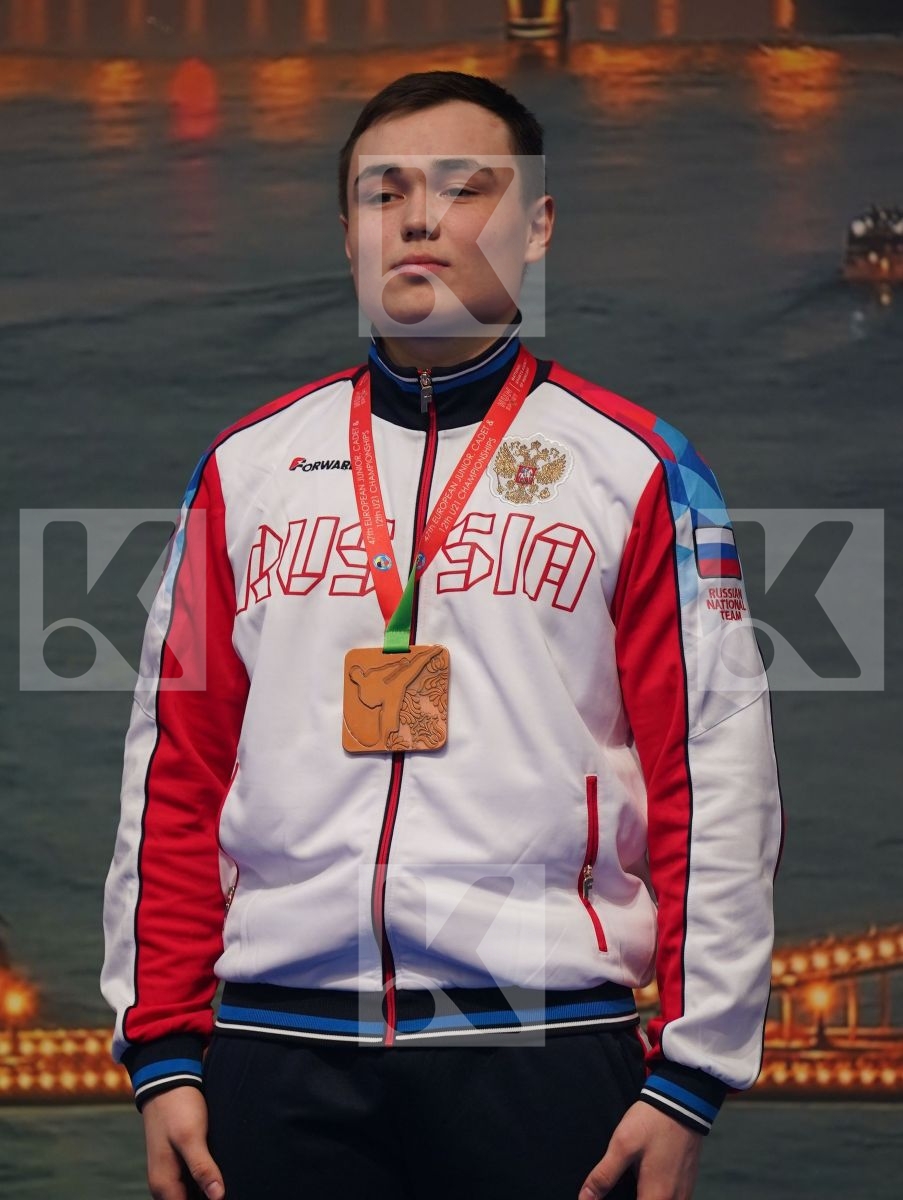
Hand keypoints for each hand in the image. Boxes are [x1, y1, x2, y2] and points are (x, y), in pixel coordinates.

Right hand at [142, 1086, 225, 1199]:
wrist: (168, 1080)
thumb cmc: (178, 1108)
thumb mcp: (191, 1137)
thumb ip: (202, 1168)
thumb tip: (218, 1197)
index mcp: (164, 1185)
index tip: (234, 1196)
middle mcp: (165, 1185)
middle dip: (211, 1197)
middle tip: (237, 1188)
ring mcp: (171, 1174)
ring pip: (193, 1195)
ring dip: (208, 1191)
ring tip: (234, 1182)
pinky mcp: (180, 1162)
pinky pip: (194, 1182)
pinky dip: (207, 1180)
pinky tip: (224, 1173)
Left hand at [577, 1101, 703, 1199]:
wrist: (682, 1101)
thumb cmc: (651, 1124)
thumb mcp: (622, 1145)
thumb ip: (604, 1176)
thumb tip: (584, 1199)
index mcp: (657, 1197)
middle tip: (613, 1192)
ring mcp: (684, 1193)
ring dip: (643, 1199)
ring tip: (625, 1190)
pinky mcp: (687, 1183)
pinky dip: (655, 1197)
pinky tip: (642, 1187)